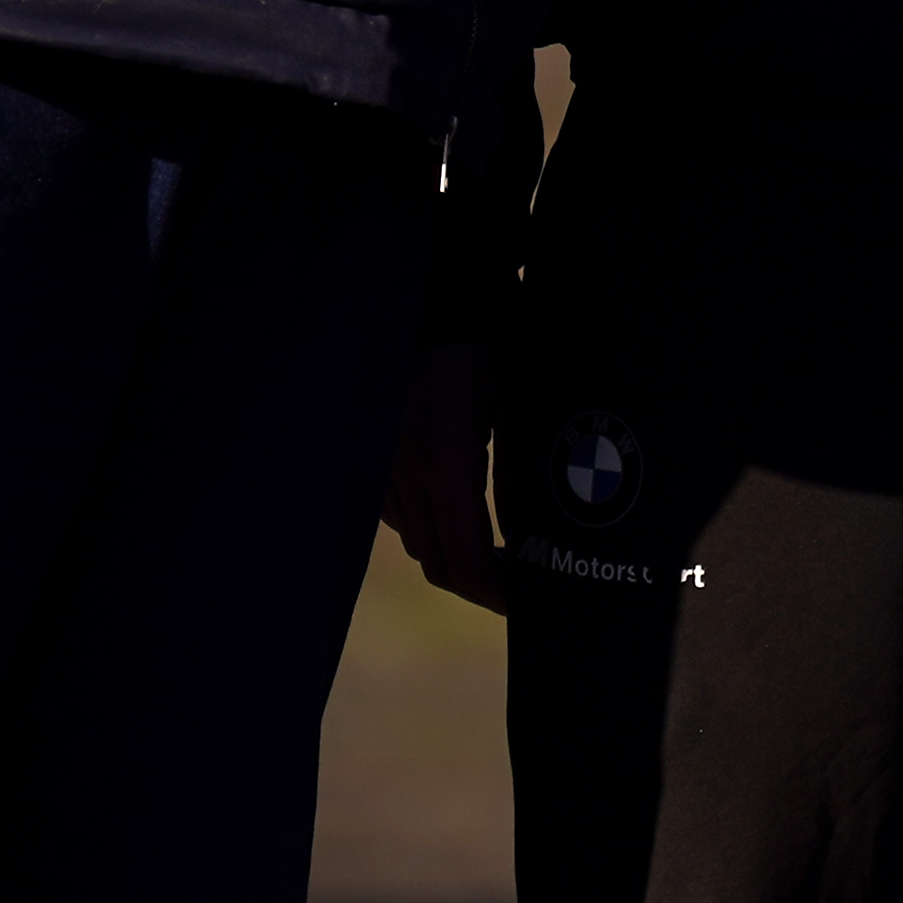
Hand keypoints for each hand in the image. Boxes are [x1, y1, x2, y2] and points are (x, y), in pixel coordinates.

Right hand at [383, 343, 506, 609]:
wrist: (429, 297)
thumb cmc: (482, 341)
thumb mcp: (514, 401)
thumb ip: (519, 473)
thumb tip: (529, 535)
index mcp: (444, 458)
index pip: (465, 558)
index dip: (496, 593)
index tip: (525, 605)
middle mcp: (403, 470)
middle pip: (437, 562)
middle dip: (478, 584)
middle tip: (518, 586)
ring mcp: (381, 464)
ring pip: (416, 541)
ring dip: (453, 556)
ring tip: (498, 554)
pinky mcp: (373, 455)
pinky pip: (397, 512)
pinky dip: (429, 526)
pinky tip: (458, 513)